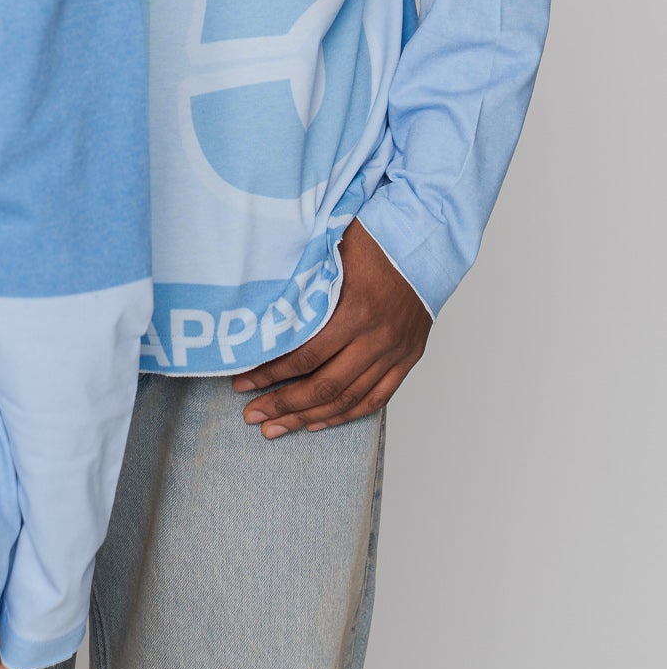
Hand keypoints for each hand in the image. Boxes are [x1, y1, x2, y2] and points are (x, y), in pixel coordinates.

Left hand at [232, 218, 431, 436]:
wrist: (426, 242)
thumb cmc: (375, 239)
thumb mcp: (332, 249)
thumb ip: (303, 280)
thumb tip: (260, 302)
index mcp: (355, 309)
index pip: (305, 355)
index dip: (270, 373)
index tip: (242, 382)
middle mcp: (376, 337)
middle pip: (324, 385)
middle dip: (282, 404)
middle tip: (252, 415)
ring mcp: (394, 352)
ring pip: (347, 399)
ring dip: (308, 417)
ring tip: (276, 428)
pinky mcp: (406, 358)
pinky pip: (375, 398)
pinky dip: (346, 415)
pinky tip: (318, 423)